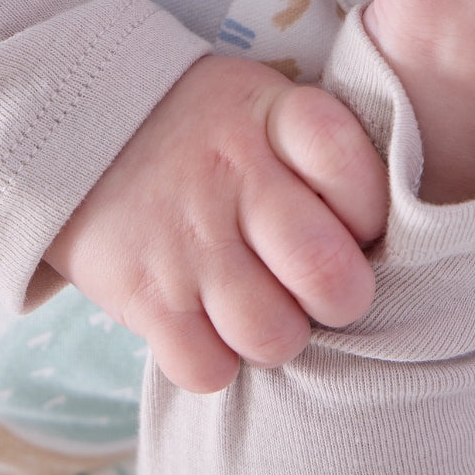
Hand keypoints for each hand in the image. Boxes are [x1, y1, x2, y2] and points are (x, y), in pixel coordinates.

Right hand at [43, 55, 388, 392]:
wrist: (80, 128)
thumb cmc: (210, 131)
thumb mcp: (269, 104)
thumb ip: (330, 152)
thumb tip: (394, 233)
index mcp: (281, 119)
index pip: (361, 176)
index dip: (372, 214)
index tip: (354, 221)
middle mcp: (236, 178)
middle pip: (328, 273)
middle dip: (342, 296)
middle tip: (322, 287)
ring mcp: (187, 240)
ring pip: (275, 335)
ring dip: (281, 334)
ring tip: (265, 306)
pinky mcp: (142, 295)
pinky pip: (208, 369)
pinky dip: (217, 362)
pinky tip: (212, 324)